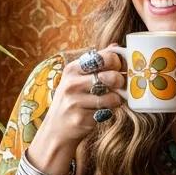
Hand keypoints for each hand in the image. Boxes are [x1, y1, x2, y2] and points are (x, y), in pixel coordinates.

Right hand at [29, 46, 127, 169]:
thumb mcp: (78, 78)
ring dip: (116, 99)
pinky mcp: (81, 118)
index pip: (103, 57)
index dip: (117, 62)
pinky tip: (101, 111)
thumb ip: (97, 62)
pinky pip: (106, 112)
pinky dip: (109, 112)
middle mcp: (72, 83)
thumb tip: (116, 46)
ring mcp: (75, 102)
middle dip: (119, 81)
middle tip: (118, 85)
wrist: (56, 129)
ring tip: (111, 100)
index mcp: (73, 69)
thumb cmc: (72, 100)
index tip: (119, 68)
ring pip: (111, 97)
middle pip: (109, 76)